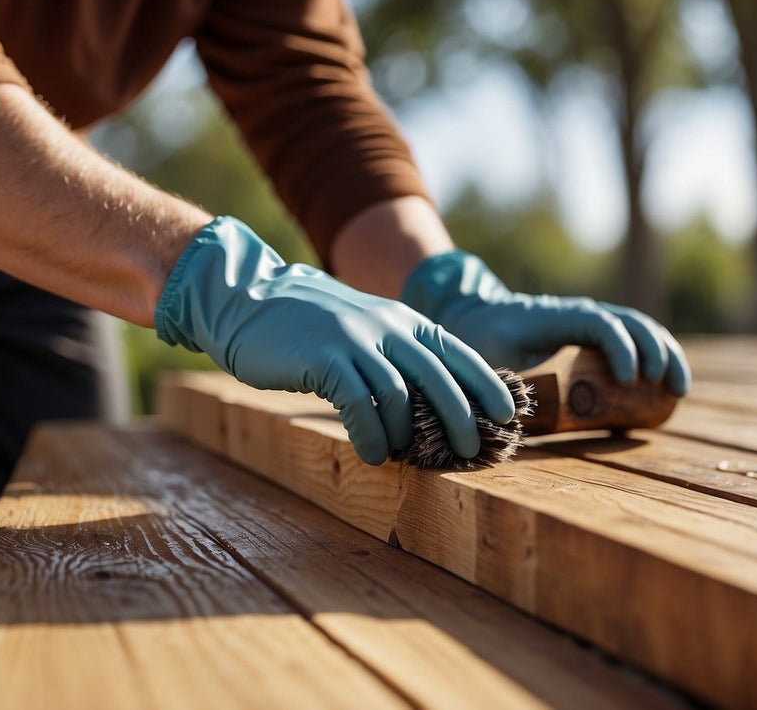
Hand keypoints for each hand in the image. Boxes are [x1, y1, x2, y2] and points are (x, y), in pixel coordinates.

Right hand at [155, 218, 515, 463]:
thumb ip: (392, 353)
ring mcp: (356, 340)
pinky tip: (370, 454)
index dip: (486, 384)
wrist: (248, 301)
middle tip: (467, 451)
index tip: (508, 414)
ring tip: (403, 456)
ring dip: (406, 434)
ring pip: (400, 396)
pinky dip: (370, 436)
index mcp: (401, 319)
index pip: (458, 351)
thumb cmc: (306, 324)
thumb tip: (425, 402)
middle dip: (460, 418)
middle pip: (439, 377)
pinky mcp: (324, 358)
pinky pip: (359, 405)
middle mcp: (386, 326)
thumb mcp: (361, 328)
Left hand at [400, 250, 690, 394]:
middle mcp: (582, 314)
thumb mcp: (489, 360)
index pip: (603, 324)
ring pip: (641, 329)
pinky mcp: (594, 337)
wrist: (476, 318)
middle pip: (633, 323)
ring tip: (679, 390)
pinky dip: (655, 358)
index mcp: (559, 316)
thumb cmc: (481, 340)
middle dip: (658, 352)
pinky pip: (634, 341)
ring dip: (666, 355)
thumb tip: (514, 422)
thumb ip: (501, 384)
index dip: (622, 349)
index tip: (628, 380)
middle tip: (669, 389)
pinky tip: (668, 387)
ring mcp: (591, 322)